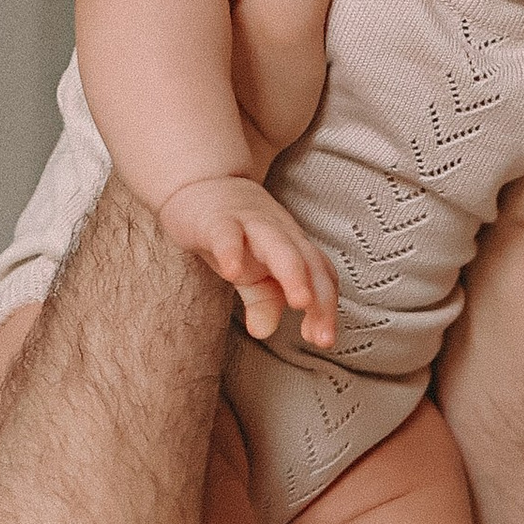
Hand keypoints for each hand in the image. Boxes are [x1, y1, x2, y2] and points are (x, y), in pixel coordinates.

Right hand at [154, 173, 340, 351]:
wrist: (197, 184)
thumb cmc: (232, 233)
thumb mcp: (250, 271)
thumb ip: (263, 299)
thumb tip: (265, 331)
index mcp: (293, 246)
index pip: (319, 275)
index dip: (325, 307)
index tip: (322, 339)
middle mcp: (278, 233)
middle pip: (307, 261)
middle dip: (320, 297)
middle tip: (322, 335)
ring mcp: (249, 222)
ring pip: (278, 245)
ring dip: (292, 273)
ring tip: (299, 302)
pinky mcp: (215, 219)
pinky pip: (226, 233)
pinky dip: (231, 250)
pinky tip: (232, 272)